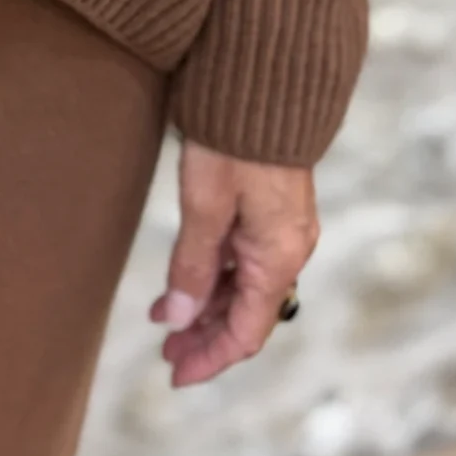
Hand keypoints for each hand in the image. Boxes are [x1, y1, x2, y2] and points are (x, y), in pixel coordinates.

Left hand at [149, 142, 317, 386]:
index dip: (211, 358)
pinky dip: (216, 277)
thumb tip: (180, 320)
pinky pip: (248, 260)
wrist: (266, 80)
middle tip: (165, 352)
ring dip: (207, 307)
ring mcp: (285, 230)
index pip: (246, 332)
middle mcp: (289, 249)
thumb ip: (193, 265)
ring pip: (245, 287)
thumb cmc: (235, 140)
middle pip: (248, 314)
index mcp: (279, 257)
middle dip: (206, 337)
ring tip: (166, 320)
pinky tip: (186, 281)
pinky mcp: (274, 211)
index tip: (176, 375)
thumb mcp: (205, 205)